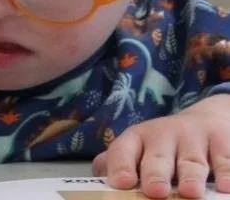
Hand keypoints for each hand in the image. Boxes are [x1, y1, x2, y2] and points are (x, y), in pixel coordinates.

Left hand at [92, 94, 229, 198]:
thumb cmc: (164, 146)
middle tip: (155, 191)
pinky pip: (224, 158)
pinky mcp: (221, 142)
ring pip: (191, 160)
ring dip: (191, 176)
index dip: (121, 165)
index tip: (121, 182)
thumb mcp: (139, 149)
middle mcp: (164, 136)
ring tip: (190, 192)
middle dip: (155, 173)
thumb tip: (98, 180)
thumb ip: (118, 163)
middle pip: (158, 156)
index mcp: (137, 139)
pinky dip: (226, 172)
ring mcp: (193, 138)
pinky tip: (226, 187)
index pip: (124, 149)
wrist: (205, 122)